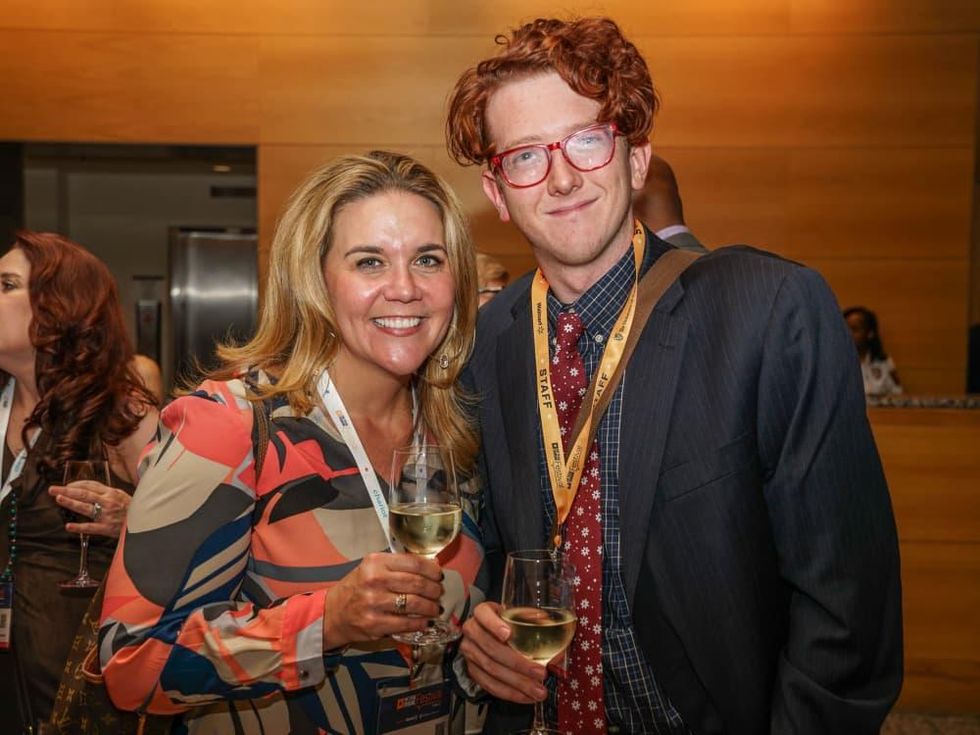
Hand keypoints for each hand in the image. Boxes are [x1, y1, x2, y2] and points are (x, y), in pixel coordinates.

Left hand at [49, 481, 130, 537]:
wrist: (146, 522)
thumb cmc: (134, 509)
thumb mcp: (123, 496)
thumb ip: (107, 493)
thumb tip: (90, 490)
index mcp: (112, 493)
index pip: (90, 485)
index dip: (76, 484)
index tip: (66, 486)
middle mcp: (108, 502)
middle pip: (84, 494)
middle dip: (67, 490)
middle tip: (53, 489)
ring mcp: (107, 515)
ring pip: (86, 507)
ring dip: (71, 502)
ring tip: (59, 499)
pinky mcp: (107, 528)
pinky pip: (91, 527)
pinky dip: (79, 527)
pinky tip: (69, 526)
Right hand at [322, 552, 443, 649]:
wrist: (333, 612)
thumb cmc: (358, 587)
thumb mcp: (373, 568)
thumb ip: (399, 565)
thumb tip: (433, 565)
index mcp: (376, 562)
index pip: (414, 563)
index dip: (432, 570)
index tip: (439, 575)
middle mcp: (375, 580)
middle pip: (417, 583)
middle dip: (434, 590)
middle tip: (438, 593)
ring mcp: (374, 603)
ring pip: (414, 604)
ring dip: (430, 607)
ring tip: (435, 608)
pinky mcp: (374, 624)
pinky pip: (406, 623)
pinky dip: (420, 623)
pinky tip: (424, 622)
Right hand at [459, 601, 547, 703]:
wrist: (489, 634)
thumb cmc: (507, 623)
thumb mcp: (516, 614)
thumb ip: (531, 618)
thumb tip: (547, 624)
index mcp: (482, 612)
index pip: (483, 614)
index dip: (494, 625)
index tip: (509, 634)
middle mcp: (472, 631)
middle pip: (491, 648)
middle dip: (518, 663)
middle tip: (540, 672)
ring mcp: (470, 652)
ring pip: (491, 669)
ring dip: (517, 683)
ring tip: (538, 690)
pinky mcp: (472, 671)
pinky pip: (489, 685)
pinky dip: (509, 693)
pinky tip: (526, 696)